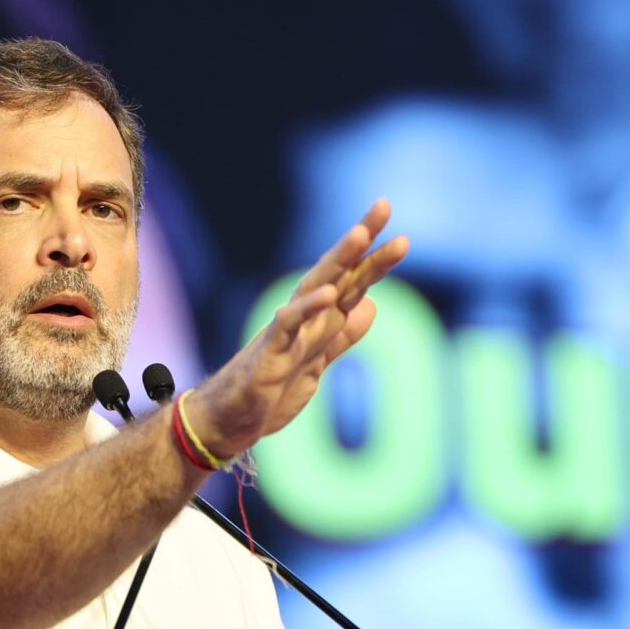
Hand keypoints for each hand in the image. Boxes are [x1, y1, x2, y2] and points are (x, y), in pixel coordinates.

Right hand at [188, 200, 410, 460]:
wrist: (228, 422)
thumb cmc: (270, 390)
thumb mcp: (319, 363)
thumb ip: (344, 335)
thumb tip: (373, 306)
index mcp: (319, 321)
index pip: (351, 282)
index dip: (375, 259)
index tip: (401, 236)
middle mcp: (304, 318)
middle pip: (336, 272)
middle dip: (360, 240)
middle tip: (383, 206)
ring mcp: (286, 333)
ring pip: (314, 287)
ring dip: (338, 261)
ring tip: (360, 235)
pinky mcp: (269, 355)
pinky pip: (288, 326)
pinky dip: (306, 308)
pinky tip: (327, 295)